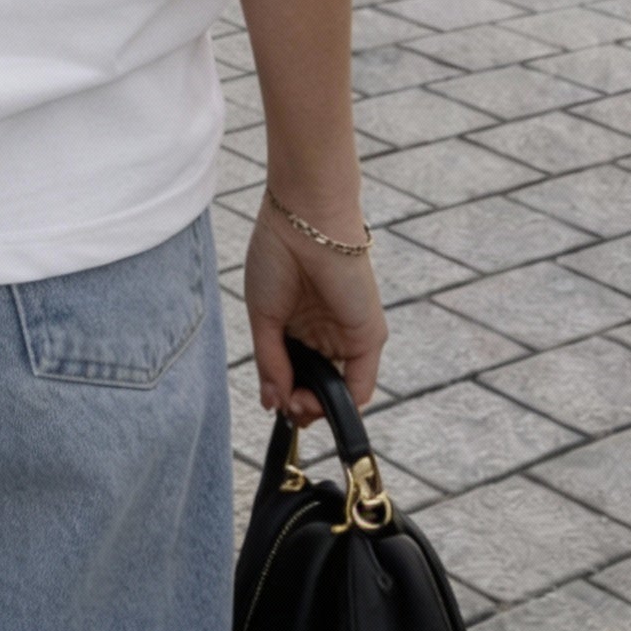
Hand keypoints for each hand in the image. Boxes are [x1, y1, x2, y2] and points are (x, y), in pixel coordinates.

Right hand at [243, 195, 385, 421]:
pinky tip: (316, 399)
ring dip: (319, 408)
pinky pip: (361, 384)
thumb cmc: (277, 255)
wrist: (304, 222)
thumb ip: (270, 362)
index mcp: (298, 325)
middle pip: (317, 388)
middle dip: (302, 407)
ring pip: (338, 392)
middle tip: (287, 407)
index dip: (286, 395)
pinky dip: (342, 403)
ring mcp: (346, 336)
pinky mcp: (367, 336)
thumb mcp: (263, 316)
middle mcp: (324, 334)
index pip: (296, 374)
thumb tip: (272, 403)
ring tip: (298, 402)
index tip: (273, 399)